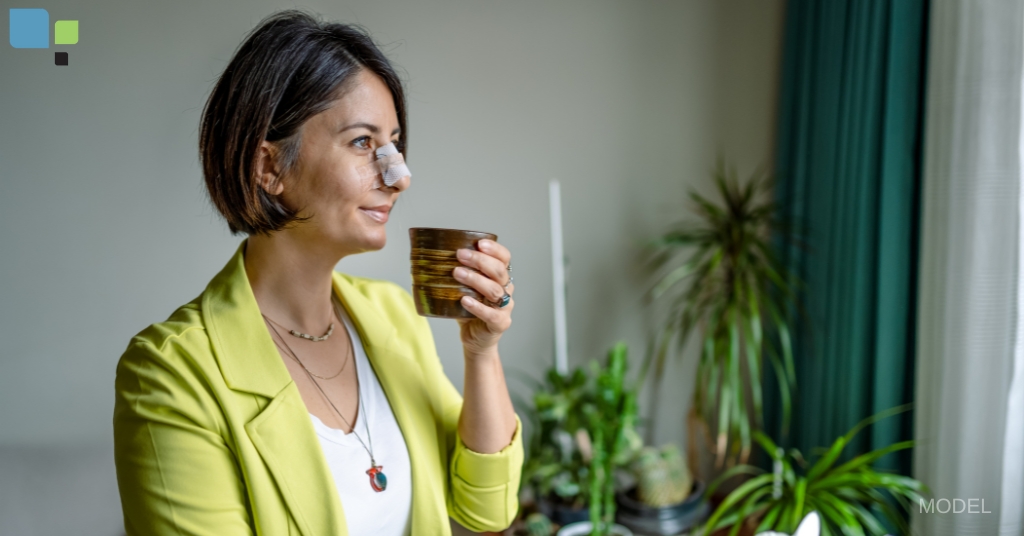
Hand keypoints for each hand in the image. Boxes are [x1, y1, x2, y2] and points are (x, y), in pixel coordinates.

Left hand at [451, 239, 513, 356]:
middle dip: (480, 261)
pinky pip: (491, 314)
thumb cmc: (469, 310)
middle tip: (460, 255)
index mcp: (500, 277)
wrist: (475, 339)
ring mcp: (505, 307)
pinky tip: (464, 300)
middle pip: (499, 271)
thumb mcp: (463, 288)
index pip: (504, 258)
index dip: (494, 249)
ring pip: (495, 290)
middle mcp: (506, 290)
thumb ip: (457, 274)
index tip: (479, 243)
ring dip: (476, 280)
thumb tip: (430, 256)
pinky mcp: (500, 323)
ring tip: (457, 273)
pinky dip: (477, 306)